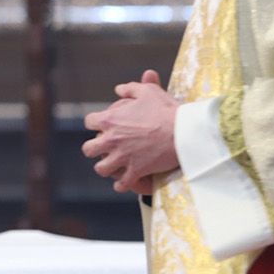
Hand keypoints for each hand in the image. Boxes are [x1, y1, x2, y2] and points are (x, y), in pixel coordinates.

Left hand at [82, 69, 178, 193]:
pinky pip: (122, 184)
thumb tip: (118, 89)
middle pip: (89, 149)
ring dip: (106, 167)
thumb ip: (130, 89)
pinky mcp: (136, 170)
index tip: (101, 126)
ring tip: (112, 166)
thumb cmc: (167, 110)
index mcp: (111, 120)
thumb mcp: (148, 92)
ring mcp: (123, 157)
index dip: (95, 123)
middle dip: (94, 149)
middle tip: (103, 149)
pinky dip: (122, 184)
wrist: (185, 131)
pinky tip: (125, 182)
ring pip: (102, 168)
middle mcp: (112, 140)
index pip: (89, 122)